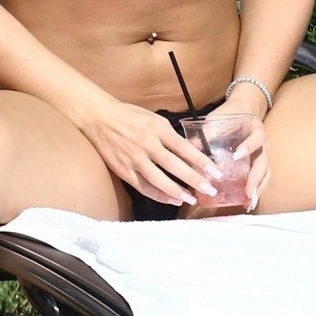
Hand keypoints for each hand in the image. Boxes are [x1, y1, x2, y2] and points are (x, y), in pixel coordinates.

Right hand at [78, 99, 223, 208]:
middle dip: (195, 180)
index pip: (184, 148)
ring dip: (177, 192)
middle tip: (211, 190)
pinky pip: (144, 187)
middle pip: (175, 166)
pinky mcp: (124, 170)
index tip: (216, 172)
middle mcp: (147, 144)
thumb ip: (170, 135)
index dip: (202, 161)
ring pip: (159, 180)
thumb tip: (190, 153)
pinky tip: (172, 200)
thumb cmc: (129, 116)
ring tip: (192, 199)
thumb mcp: (154, 119)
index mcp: (158, 129)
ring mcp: (134, 159)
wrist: (99, 118)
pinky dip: (159, 195)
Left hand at [177, 117, 270, 217]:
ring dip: (258, 189)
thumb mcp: (217, 120)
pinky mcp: (259, 163)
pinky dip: (257, 190)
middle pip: (264, 162)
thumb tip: (187, 147)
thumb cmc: (228, 116)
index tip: (236, 155)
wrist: (242, 109)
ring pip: (266, 173)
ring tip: (250, 203)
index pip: (256, 138)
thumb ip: (207, 133)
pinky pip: (262, 178)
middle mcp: (263, 144)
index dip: (248, 147)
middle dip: (256, 178)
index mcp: (255, 130)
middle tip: (248, 192)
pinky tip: (249, 203)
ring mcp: (263, 154)